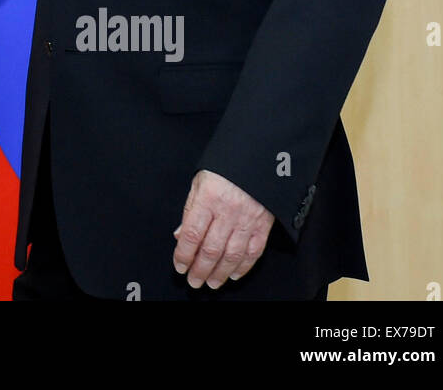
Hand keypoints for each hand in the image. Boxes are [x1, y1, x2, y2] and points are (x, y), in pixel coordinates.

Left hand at [172, 169, 273, 288]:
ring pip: (232, 254)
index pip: (192, 234)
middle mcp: (227, 211)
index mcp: (208, 198)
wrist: (256, 159)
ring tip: (211, 283)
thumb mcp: (200, 183)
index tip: (179, 266)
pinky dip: (243, 266)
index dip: (184, 254)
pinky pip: (253, 251)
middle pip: (211, 249)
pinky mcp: (264, 224)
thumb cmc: (224, 170)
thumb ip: (190, 210)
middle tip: (193, 282)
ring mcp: (247, 219)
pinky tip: (233, 274)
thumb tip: (180, 236)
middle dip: (200, 270)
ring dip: (220, 273)